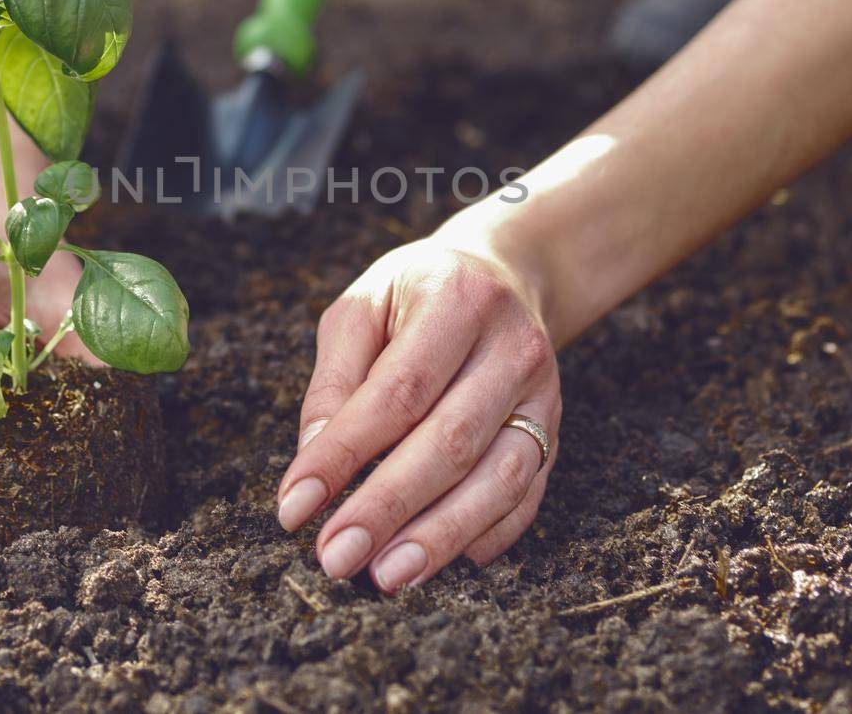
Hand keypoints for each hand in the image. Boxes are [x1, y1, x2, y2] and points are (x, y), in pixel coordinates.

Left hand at [275, 228, 559, 592]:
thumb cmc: (416, 295)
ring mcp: (543, 394)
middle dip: (387, 508)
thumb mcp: (362, 307)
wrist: (502, 275)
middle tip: (335, 556)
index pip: (398, 391)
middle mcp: (512, 347)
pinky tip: (439, 561)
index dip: (345, 454)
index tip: (295, 506)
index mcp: (457, 300)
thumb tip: (313, 462)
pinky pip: (526, 496)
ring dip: (439, 536)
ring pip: (499, 478)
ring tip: (385, 575)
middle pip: (450, 442)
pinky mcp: (555, 431)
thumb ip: (336, 381)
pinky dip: (485, 535)